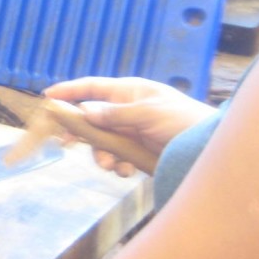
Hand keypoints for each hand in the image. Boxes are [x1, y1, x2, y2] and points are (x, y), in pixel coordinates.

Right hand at [43, 76, 215, 175]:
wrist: (210, 151)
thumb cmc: (186, 122)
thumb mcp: (150, 114)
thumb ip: (116, 114)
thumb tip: (85, 111)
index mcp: (130, 92)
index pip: (92, 87)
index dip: (69, 91)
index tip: (47, 96)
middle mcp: (127, 110)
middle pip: (91, 119)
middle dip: (82, 134)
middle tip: (66, 144)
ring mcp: (132, 132)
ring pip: (102, 142)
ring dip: (103, 155)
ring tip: (113, 166)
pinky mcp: (138, 152)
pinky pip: (117, 158)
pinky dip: (118, 165)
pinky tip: (128, 170)